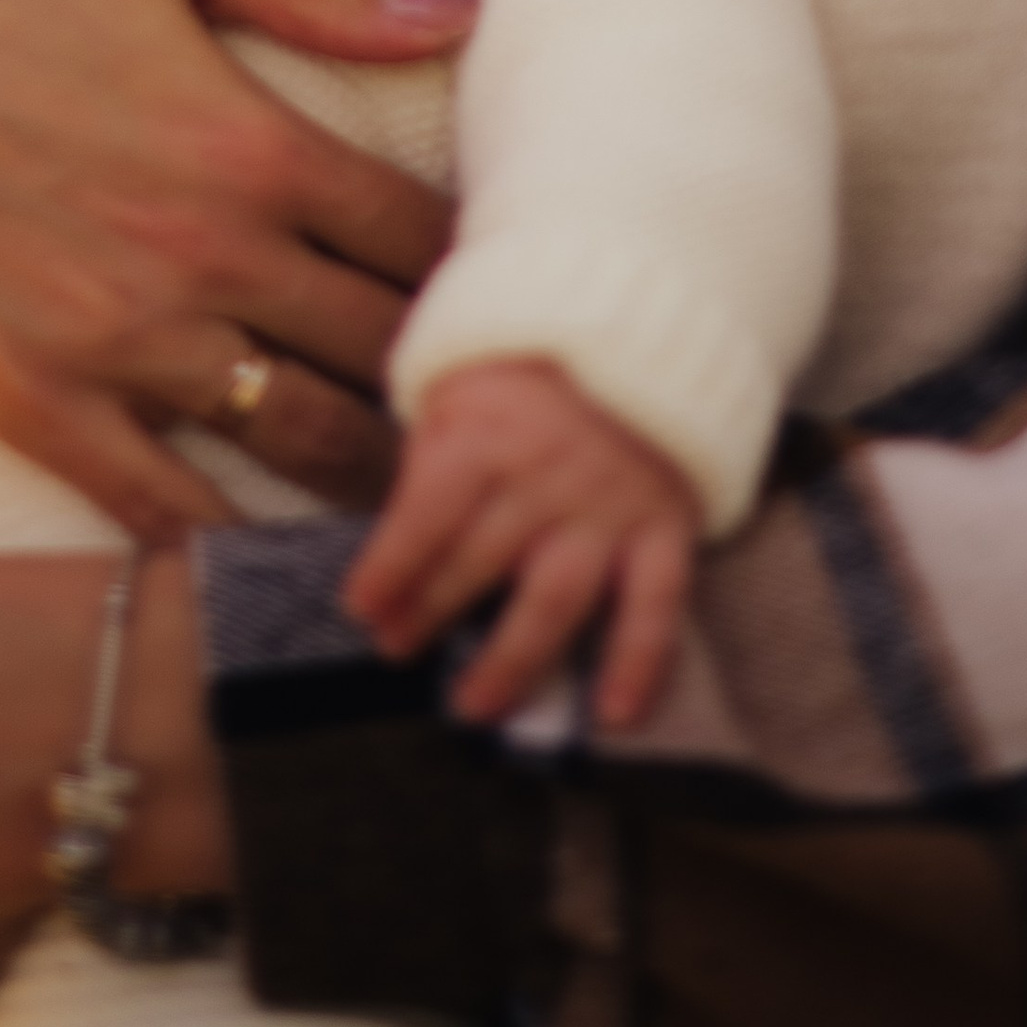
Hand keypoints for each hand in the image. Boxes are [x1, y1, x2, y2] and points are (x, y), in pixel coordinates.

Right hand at [0, 0, 472, 536]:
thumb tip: (461, 11)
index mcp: (247, 143)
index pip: (430, 239)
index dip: (496, 271)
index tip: (525, 291)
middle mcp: (200, 259)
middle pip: (392, 354)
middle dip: (464, 384)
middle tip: (516, 411)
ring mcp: (118, 347)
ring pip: (308, 447)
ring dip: (387, 474)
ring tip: (448, 491)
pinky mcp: (36, 408)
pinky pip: (170, 511)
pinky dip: (244, 544)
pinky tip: (303, 556)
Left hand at [342, 357, 699, 731]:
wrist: (648, 312)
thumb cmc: (533, 352)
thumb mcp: (462, 373)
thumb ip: (434, 446)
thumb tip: (400, 530)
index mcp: (484, 432)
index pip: (424, 516)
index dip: (388, 568)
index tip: (361, 610)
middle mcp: (544, 477)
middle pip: (477, 562)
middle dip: (428, 611)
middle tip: (396, 650)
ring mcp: (608, 507)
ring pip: (554, 599)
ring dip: (511, 660)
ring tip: (473, 706)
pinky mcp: (666, 524)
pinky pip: (657, 603)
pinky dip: (641, 662)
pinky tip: (616, 714)